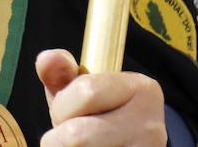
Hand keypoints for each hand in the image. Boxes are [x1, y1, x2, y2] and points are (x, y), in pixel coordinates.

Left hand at [37, 49, 165, 145]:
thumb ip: (61, 73)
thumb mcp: (81, 91)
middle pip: (76, 136)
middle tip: (69, 137)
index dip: (62, 106)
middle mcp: (150, 126)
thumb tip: (47, 58)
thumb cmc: (99, 117)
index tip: (68, 111)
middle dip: (58, 138)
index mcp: (141, 89)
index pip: (86, 92)